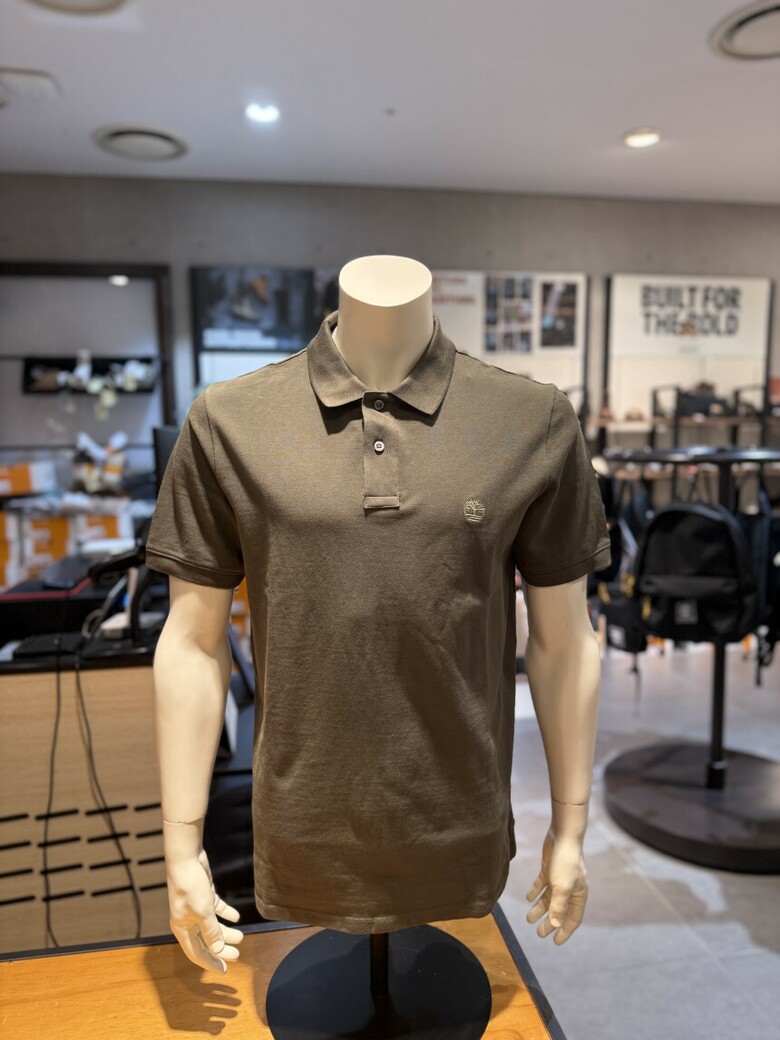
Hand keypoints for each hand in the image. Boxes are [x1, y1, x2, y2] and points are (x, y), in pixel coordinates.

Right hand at [167, 847, 243, 972]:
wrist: (186, 859)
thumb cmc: (191, 886)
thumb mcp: (203, 912)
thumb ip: (211, 931)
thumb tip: (218, 950)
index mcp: (182, 929)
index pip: (196, 953)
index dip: (210, 963)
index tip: (225, 970)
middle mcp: (188, 921)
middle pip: (206, 941)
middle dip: (222, 949)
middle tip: (238, 955)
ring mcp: (196, 908)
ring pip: (213, 926)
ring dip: (226, 932)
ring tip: (241, 937)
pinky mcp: (204, 896)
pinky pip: (216, 910)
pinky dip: (226, 914)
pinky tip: (236, 917)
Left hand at [526, 825, 587, 944]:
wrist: (562, 835)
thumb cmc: (565, 862)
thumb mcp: (562, 887)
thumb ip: (559, 907)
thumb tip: (556, 925)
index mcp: (578, 895)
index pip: (573, 918)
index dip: (565, 930)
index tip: (555, 942)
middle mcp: (570, 888)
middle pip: (559, 910)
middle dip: (549, 922)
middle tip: (538, 933)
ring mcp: (559, 878)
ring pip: (549, 898)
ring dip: (540, 908)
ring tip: (529, 919)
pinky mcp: (550, 868)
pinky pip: (542, 884)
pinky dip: (535, 891)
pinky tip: (528, 898)